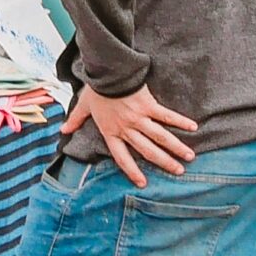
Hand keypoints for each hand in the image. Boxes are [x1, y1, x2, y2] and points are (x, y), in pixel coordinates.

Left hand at [62, 85, 197, 186]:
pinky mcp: (149, 105)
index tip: (143, 183)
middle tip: (178, 172)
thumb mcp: (83, 106)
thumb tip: (63, 131)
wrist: (107, 71)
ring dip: (176, 148)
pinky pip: (167, 116)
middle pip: (147, 151)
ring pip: (160, 137)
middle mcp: (127, 129)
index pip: (122, 157)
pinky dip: (180, 122)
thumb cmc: (96, 88)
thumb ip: (75, 120)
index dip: (132, 171)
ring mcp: (139, 118)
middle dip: (164, 162)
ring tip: (189, 157)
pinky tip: (193, 128)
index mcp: (111, 132)